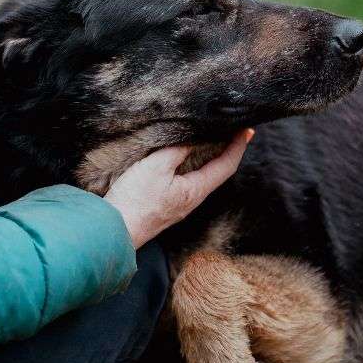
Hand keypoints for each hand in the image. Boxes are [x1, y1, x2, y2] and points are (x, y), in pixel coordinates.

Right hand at [104, 129, 253, 247]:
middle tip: (234, 132)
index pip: (226, 165)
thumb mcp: (157, 167)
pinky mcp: (166, 206)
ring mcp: (179, 205)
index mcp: (196, 190)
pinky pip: (188, 182)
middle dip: (228, 151)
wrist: (115, 232)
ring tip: (214, 142)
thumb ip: (178, 150)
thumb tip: (194, 137)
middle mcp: (192, 200)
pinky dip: (194, 166)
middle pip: (218, 172)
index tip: (247, 130)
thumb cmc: (135, 201)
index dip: (238, 146)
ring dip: (211, 158)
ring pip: (203, 177)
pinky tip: (185, 160)